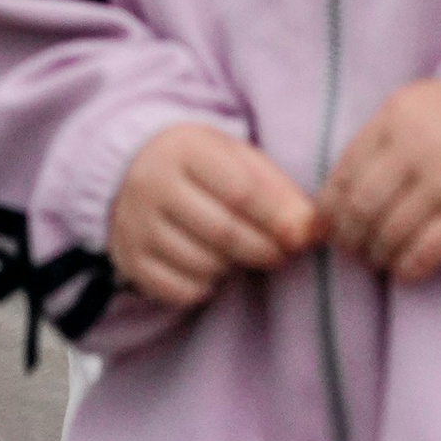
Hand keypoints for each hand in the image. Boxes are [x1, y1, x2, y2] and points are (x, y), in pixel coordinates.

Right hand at [110, 121, 319, 308]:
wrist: (130, 171)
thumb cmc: (200, 166)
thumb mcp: (236, 159)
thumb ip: (277, 190)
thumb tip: (311, 230)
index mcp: (185, 149)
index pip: (242, 191)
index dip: (278, 218)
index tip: (302, 235)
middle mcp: (153, 185)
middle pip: (224, 232)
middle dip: (263, 249)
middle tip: (280, 253)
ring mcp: (136, 224)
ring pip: (203, 264)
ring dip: (233, 267)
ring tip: (239, 252)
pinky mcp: (130, 260)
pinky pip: (181, 291)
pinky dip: (206, 286)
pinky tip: (209, 266)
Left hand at [320, 80, 440, 284]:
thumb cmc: (437, 126)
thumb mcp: (399, 118)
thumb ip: (365, 152)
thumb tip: (321, 214)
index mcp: (394, 120)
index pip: (344, 175)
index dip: (328, 210)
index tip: (327, 227)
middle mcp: (419, 149)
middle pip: (363, 208)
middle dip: (348, 237)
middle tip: (350, 248)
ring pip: (392, 233)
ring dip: (375, 255)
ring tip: (375, 257)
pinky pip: (427, 252)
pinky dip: (407, 268)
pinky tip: (402, 267)